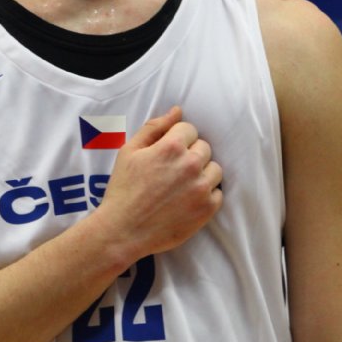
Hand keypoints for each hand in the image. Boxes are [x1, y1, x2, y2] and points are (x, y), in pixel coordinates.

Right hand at [96, 107, 222, 260]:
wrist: (123, 231)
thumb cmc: (123, 189)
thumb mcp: (129, 151)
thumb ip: (154, 127)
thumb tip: (177, 111)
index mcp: (171, 147)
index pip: (189, 129)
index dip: (176, 139)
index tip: (166, 153)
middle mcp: (190, 165)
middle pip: (204, 148)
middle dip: (190, 154)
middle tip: (172, 170)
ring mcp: (201, 188)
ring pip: (215, 169)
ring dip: (202, 173)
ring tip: (182, 184)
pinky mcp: (207, 209)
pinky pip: (218, 193)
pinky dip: (206, 195)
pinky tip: (188, 199)